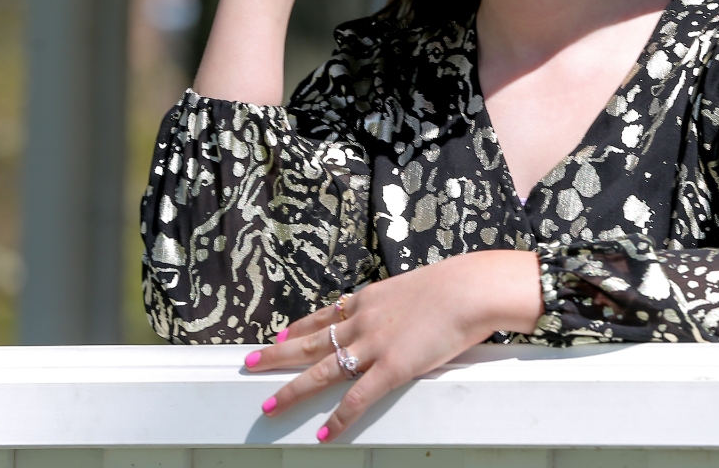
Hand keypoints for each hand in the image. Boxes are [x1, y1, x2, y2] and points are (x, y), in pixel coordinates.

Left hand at [245, 250, 542, 441]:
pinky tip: (326, 434)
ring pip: (322, 371)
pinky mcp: (391, 368)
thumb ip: (404, 302)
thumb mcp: (418, 285)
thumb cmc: (455, 284)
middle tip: (249, 363)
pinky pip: (359, 398)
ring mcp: (373, 345)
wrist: (469, 289)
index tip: (281, 333)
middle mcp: (362, 321)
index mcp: (369, 299)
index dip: (300, 327)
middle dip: (277, 354)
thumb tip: (409, 309)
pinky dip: (340, 418)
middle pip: (310, 341)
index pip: (325, 315)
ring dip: (292, 390)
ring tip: (268, 406)